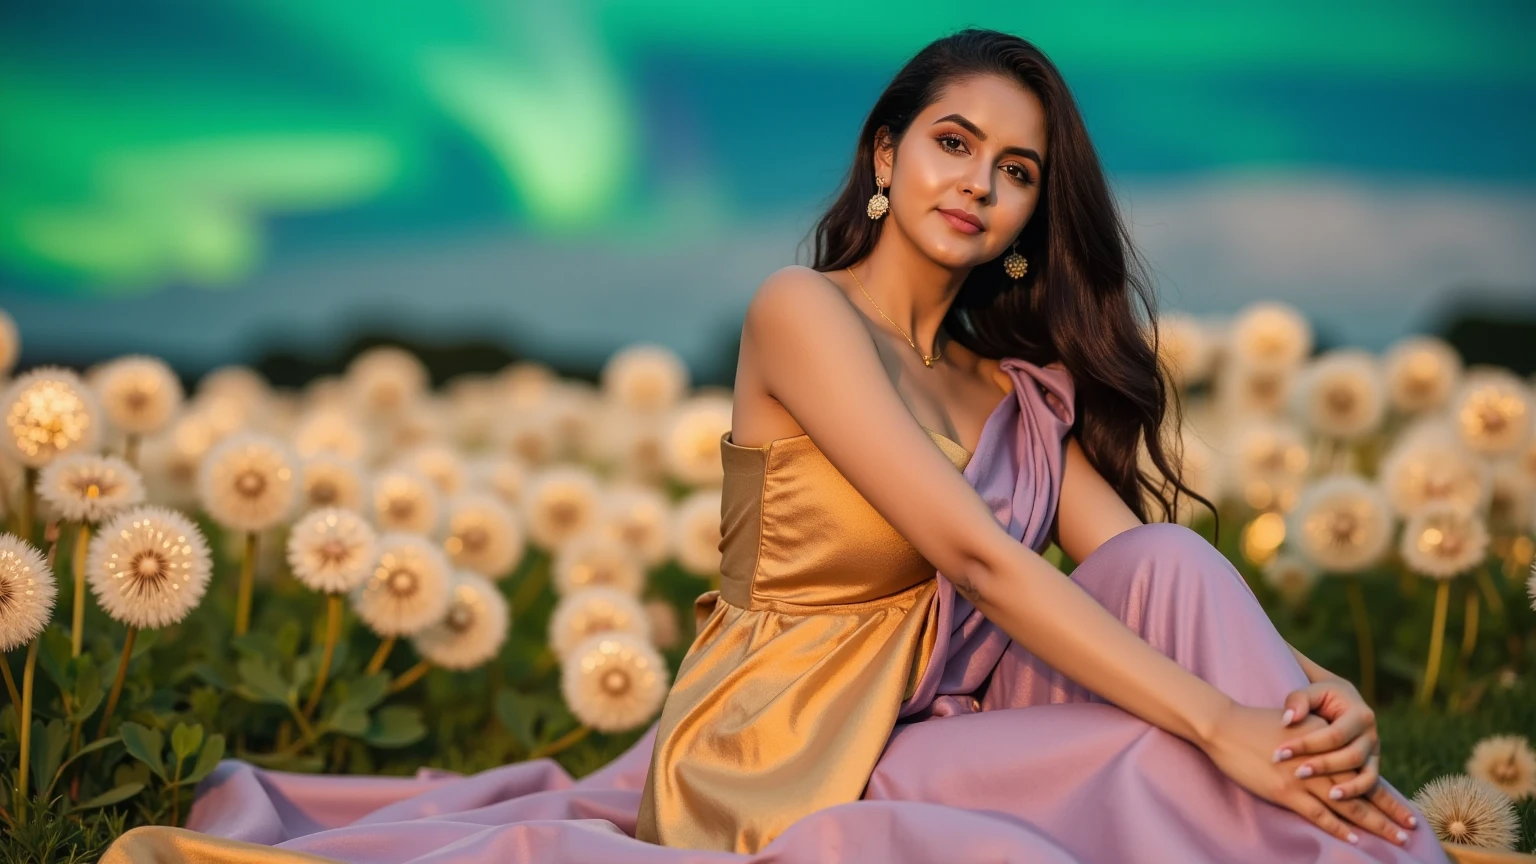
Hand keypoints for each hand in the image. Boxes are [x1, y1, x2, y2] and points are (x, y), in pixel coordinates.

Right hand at [1197, 702, 1415, 846]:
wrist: (1225, 725)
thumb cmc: (1254, 724)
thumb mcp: (1293, 722)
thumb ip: (1315, 739)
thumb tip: (1331, 760)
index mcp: (1325, 740)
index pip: (1362, 770)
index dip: (1385, 792)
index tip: (1405, 808)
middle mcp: (1321, 760)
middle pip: (1363, 790)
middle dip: (1388, 812)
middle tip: (1410, 829)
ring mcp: (1304, 777)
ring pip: (1348, 805)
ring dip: (1373, 823)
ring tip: (1394, 838)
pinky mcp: (1286, 791)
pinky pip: (1319, 814)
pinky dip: (1339, 827)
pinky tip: (1355, 838)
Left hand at [1276, 678, 1416, 829]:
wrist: (1339, 698)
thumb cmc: (1319, 696)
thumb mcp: (1311, 691)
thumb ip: (1298, 700)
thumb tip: (1289, 720)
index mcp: (1359, 714)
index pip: (1334, 734)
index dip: (1307, 745)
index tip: (1280, 753)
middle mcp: (1371, 734)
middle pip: (1352, 756)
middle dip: (1324, 766)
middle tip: (1297, 773)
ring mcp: (1374, 751)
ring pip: (1366, 773)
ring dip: (1347, 786)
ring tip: (1326, 796)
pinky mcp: (1372, 764)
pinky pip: (1370, 782)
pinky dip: (1356, 792)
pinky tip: (1335, 798)